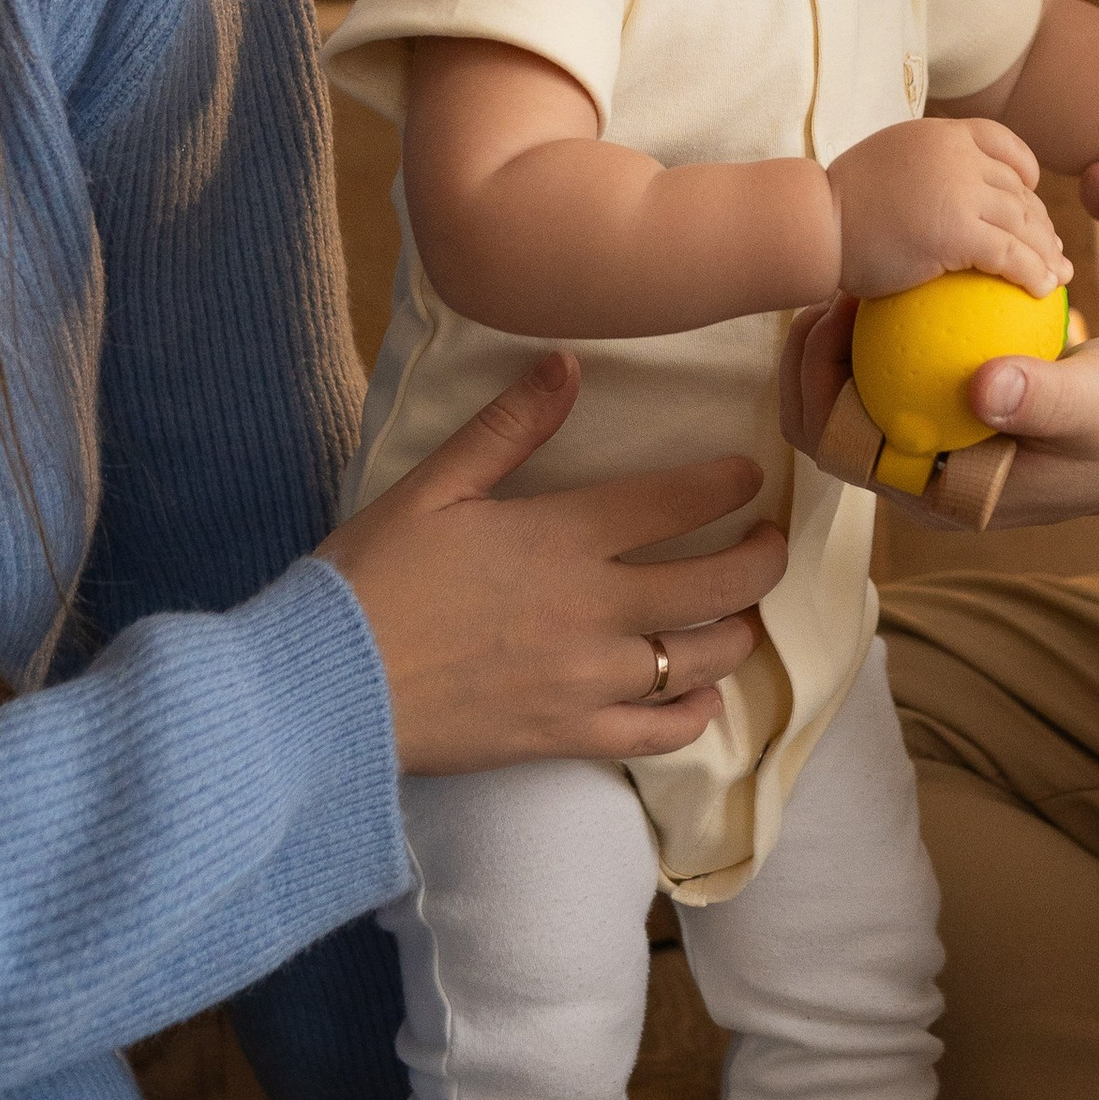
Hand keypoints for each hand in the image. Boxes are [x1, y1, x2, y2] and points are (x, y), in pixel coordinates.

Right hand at [320, 350, 780, 771]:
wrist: (326, 688)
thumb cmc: (371, 578)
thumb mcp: (434, 487)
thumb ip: (508, 427)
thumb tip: (567, 364)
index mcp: (562, 536)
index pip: (676, 501)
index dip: (727, 485)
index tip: (751, 477)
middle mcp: (593, 608)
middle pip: (716, 584)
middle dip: (762, 560)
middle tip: (772, 543)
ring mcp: (588, 678)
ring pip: (701, 658)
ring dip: (737, 633)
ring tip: (743, 614)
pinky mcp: (569, 735)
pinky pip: (659, 733)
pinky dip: (694, 715)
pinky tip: (702, 699)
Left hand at [779, 299, 1098, 567]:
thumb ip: (1041, 397)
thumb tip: (980, 386)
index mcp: (945, 496)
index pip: (841, 450)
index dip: (812, 386)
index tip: (833, 313)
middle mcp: (934, 476)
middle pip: (835, 421)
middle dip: (812, 359)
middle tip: (831, 283)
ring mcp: (951, 444)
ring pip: (868, 391)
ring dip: (851, 338)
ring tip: (859, 268)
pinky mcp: (971, 410)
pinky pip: (912, 368)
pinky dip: (901, 324)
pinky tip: (909, 263)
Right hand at [827, 115, 1070, 300]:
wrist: (814, 223)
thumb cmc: (838, 206)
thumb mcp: (886, 166)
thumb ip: (919, 172)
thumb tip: (935, 197)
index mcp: (940, 134)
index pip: (1000, 141)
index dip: (1024, 168)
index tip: (1029, 191)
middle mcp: (958, 154)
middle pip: (1018, 189)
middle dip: (1041, 222)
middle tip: (1052, 249)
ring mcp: (960, 190)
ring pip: (1024, 223)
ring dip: (1047, 253)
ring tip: (1058, 277)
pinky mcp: (958, 230)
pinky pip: (1011, 255)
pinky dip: (1033, 274)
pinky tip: (1042, 291)